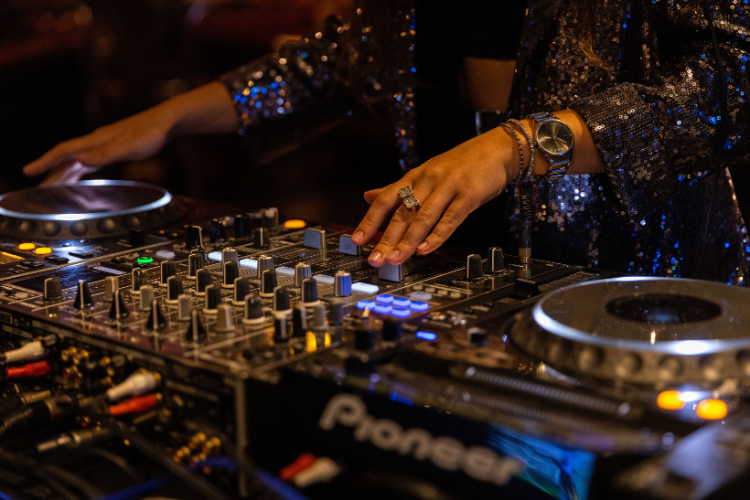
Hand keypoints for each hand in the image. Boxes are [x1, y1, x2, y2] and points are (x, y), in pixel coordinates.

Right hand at [22, 108, 173, 185]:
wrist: (167, 122)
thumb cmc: (150, 133)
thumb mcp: (128, 147)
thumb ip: (104, 154)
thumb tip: (80, 160)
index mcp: (96, 140)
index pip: (64, 151)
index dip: (45, 161)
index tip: (29, 170)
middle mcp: (96, 141)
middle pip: (67, 157)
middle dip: (50, 171)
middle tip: (36, 186)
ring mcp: (105, 144)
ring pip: (77, 160)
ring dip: (64, 172)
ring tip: (52, 185)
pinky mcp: (114, 148)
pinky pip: (90, 161)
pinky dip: (81, 169)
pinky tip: (79, 175)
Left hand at [351, 127, 519, 265]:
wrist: (496, 149)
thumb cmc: (460, 164)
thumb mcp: (425, 172)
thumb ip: (397, 187)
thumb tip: (368, 196)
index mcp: (414, 177)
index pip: (386, 200)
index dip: (370, 220)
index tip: (357, 240)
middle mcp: (428, 181)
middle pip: (402, 212)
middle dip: (386, 238)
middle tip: (375, 258)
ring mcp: (448, 187)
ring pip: (423, 217)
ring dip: (407, 241)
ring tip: (395, 259)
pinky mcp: (469, 195)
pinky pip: (451, 218)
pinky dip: (437, 235)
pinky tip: (425, 249)